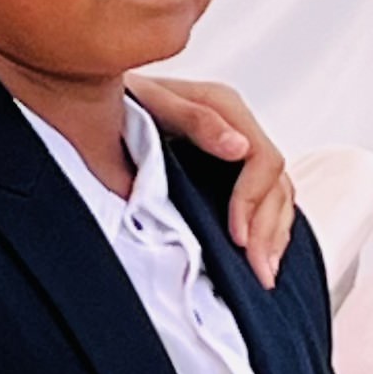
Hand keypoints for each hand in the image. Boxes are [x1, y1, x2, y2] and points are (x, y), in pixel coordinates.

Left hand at [125, 77, 292, 288]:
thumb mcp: (152, 104)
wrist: (95, 100)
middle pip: (276, 182)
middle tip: (258, 270)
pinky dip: (266, 230)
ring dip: (274, 236)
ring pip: (277, 194)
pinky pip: (264, 200)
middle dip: (268, 229)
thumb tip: (239, 147)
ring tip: (263, 273)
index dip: (253, 200)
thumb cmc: (120, 102)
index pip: (262, 158)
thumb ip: (196, 121)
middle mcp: (237, 127)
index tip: (237, 237)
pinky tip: (260, 255)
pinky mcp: (229, 170)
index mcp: (224, 107)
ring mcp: (236, 149)